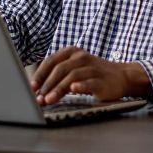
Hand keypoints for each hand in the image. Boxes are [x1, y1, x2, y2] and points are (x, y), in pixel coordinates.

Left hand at [30, 46, 150, 104]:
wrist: (121, 77)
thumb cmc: (92, 74)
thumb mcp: (74, 68)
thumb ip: (58, 75)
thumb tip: (37, 90)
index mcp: (72, 52)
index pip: (51, 61)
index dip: (40, 74)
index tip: (31, 87)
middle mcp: (81, 57)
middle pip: (60, 69)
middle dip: (47, 84)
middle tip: (39, 98)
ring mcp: (92, 68)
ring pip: (72, 76)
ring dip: (58, 89)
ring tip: (49, 100)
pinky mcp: (102, 80)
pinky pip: (89, 82)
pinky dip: (80, 86)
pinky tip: (73, 90)